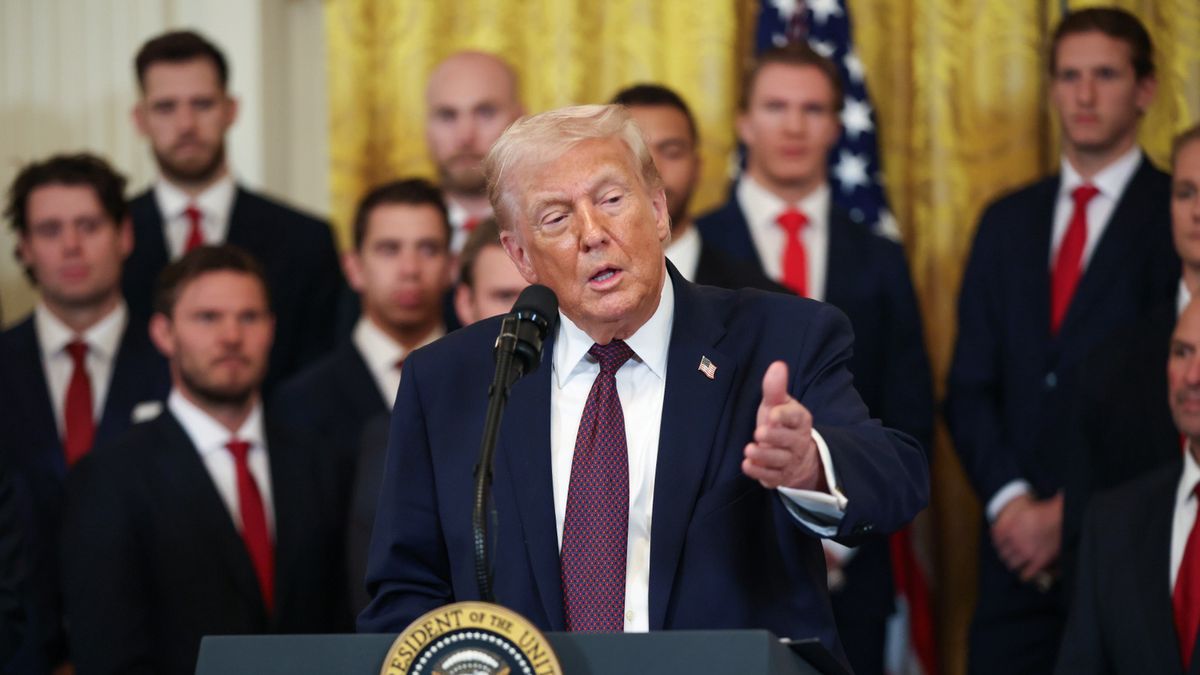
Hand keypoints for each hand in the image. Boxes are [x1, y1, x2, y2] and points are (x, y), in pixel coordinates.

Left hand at [742, 361, 825, 490]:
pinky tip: (747, 465)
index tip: (772, 414)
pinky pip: (772, 477)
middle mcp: (798, 441)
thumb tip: (777, 365)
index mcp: (800, 420)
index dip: (784, 416)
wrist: (796, 456)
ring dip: (764, 456)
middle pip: (789, 441)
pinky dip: (759, 472)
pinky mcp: (780, 476)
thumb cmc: (781, 424)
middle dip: (775, 437)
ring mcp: (790, 461)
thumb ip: (775, 388)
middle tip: (759, 433)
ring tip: (749, 450)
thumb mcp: (777, 404)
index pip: (796, 418)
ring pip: (780, 460)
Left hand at [991, 492, 1062, 581]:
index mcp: (1006, 530)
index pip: (996, 542)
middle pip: (1003, 554)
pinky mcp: (1038, 560)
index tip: (1001, 546)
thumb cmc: (1040, 511)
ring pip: (1012, 564)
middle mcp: (1014, 542)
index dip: (999, 544)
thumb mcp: (1017, 511)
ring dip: (1014, 564)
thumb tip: (993, 532)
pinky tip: (1025, 574)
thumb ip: (1004, 522)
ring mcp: (1026, 552)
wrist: (1058, 517)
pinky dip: (1025, 575)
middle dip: (1006, 554)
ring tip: (1017, 563)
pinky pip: (1027, 573)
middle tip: (1009, 555)